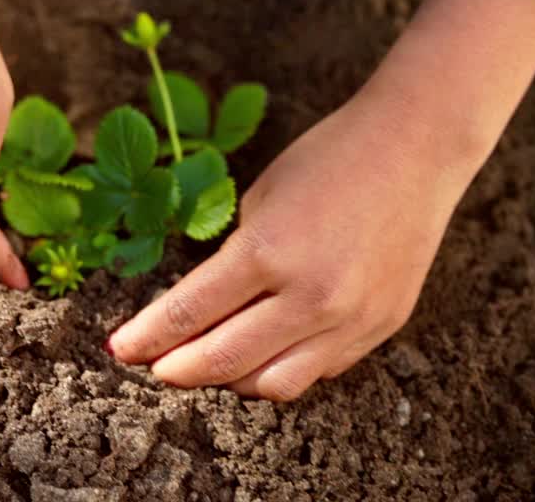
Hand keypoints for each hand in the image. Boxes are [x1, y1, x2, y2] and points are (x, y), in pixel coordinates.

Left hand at [107, 0, 534, 398]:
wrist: (414, 149)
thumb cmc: (327, 160)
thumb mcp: (260, 200)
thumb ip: (232, 261)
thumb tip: (195, 313)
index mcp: (268, 252)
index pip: (189, 314)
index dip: (147, 337)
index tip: (120, 349)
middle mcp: (310, 297)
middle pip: (224, 361)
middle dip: (177, 369)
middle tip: (155, 368)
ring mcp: (350, 320)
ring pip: (272, 384)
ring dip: (230, 380)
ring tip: (208, 364)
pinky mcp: (379, 328)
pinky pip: (318, 371)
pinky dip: (281, 369)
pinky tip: (262, 353)